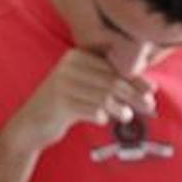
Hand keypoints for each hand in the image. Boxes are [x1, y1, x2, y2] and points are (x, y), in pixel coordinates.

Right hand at [5, 49, 156, 151]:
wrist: (30, 125)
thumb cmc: (64, 105)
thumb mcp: (84, 88)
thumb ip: (109, 82)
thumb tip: (149, 87)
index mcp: (76, 56)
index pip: (113, 66)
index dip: (135, 78)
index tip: (151, 91)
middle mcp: (68, 66)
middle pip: (111, 80)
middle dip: (134, 94)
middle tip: (149, 107)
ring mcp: (62, 84)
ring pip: (103, 95)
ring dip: (120, 108)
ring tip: (127, 116)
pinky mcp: (59, 103)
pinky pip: (89, 109)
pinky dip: (100, 115)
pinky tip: (103, 120)